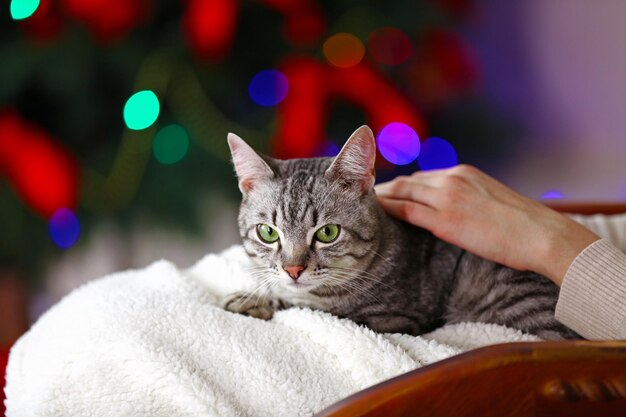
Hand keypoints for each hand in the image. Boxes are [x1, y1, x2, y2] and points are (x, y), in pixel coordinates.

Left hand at [374, 165, 598, 284]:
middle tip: (364, 198)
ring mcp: (447, 197)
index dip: (401, 185)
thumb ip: (467, 198)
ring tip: (362, 206)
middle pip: (407, 181)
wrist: (541, 234)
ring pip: (402, 192)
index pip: (422, 177)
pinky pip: (406, 210)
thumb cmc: (522, 225)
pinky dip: (387, 210)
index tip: (385, 191)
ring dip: (380, 197)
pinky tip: (374, 214)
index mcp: (463, 173)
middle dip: (385, 189)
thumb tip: (453, 210)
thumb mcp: (491, 200)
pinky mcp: (445, 219)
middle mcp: (452, 179)